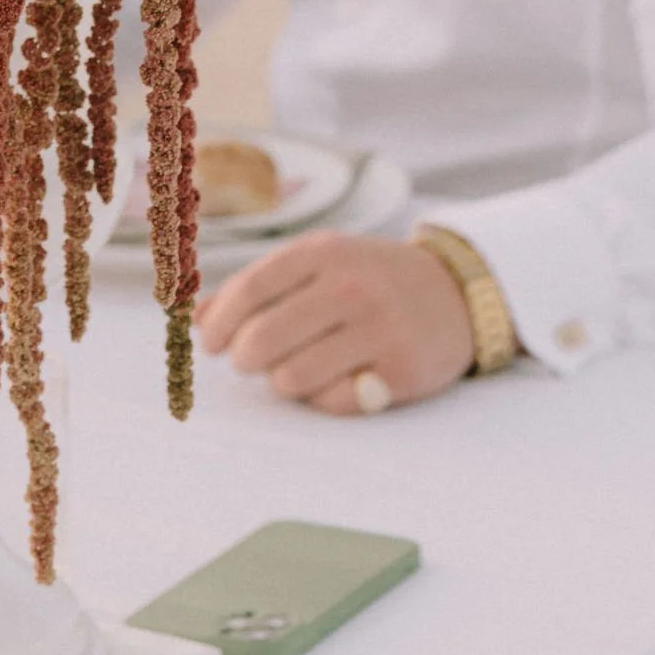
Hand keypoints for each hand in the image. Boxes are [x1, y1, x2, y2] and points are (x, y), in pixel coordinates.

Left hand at [195, 231, 474, 415]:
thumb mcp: (319, 262)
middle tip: (248, 361)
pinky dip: (324, 397)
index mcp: (324, 253)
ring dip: (283, 380)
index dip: (219, 322)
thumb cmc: (370, 278)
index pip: (251, 289)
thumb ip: (261, 285)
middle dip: (243, 358)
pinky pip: (333, 402)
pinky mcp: (400, 373)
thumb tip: (197, 317)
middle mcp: (351, 287)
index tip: (208, 343)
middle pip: (262, 340)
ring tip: (296, 369)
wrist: (457, 293)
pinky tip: (338, 378)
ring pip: (292, 377)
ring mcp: (379, 330)